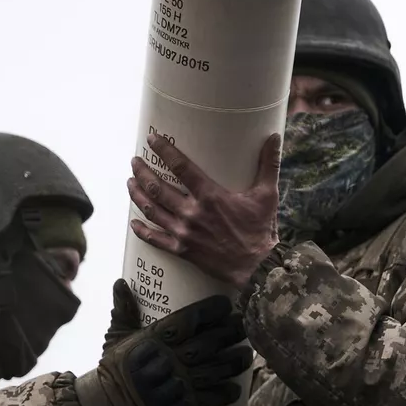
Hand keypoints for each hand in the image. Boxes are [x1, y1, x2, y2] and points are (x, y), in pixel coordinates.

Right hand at [78, 291, 251, 405]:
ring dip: (233, 363)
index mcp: (153, 339)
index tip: (226, 304)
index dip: (209, 311)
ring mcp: (175, 384)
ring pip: (213, 371)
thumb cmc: (115, 366)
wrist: (107, 403)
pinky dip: (223, 394)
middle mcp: (167, 359)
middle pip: (207, 344)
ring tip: (247, 355)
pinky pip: (207, 400)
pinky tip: (236, 388)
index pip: (187, 320)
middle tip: (244, 325)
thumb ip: (124, 310)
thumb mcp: (116, 336)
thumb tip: (121, 282)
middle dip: (229, 334)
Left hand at [129, 132, 280, 294]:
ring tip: (131, 182)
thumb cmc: (261, 230)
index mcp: (210, 196)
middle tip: (135, 161)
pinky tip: (133, 221)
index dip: (164, 151)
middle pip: (158, 188)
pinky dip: (142, 230)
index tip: (152, 139)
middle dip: (143, 172)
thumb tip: (274, 138)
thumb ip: (268, 164)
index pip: (181, 167)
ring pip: (152, 210)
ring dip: (138, 195)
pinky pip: (155, 240)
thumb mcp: (267, 194)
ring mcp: (184, 232)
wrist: (256, 267)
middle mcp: (192, 213)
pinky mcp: (182, 250)